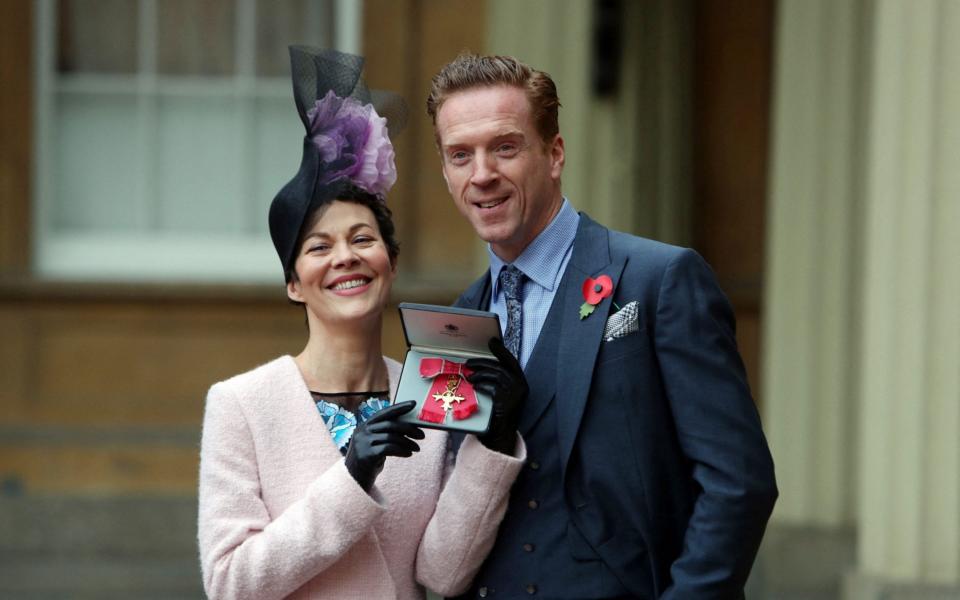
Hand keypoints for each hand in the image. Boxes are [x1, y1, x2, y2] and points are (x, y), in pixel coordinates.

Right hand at [344, 400, 424, 492]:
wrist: (353, 482)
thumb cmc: (369, 462)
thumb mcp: (375, 445)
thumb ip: (385, 434)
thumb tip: (408, 427)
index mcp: (364, 426)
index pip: (384, 412)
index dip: (399, 407)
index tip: (413, 404)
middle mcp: (362, 432)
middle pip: (390, 424)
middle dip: (409, 428)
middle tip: (422, 435)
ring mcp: (363, 443)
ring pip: (391, 437)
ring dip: (408, 442)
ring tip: (417, 448)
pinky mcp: (367, 455)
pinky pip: (389, 448)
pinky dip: (402, 450)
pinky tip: (409, 454)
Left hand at [466, 337, 528, 454]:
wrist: (501, 435)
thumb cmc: (497, 414)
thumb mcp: (499, 394)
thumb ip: (495, 381)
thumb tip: (480, 366)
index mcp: (520, 381)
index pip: (510, 361)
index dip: (501, 350)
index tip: (492, 340)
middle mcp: (521, 385)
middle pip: (500, 366)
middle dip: (483, 362)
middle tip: (469, 362)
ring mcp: (515, 393)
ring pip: (496, 375)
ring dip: (479, 373)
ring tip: (468, 375)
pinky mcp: (507, 401)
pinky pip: (492, 387)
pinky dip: (482, 385)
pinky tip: (474, 386)